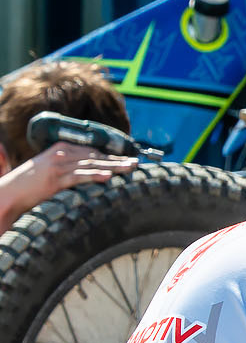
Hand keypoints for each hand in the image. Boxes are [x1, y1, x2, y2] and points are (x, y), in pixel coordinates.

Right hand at [4, 142, 134, 210]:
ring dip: (113, 167)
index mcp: (61, 149)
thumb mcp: (52, 171)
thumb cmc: (30, 185)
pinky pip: (78, 176)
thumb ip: (70, 168)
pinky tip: (108, 177)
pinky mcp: (54, 179)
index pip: (92, 151)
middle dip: (117, 160)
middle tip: (136, 164)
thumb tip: (93, 172)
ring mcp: (58, 166)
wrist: (9, 193)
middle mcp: (61, 154)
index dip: (112, 156)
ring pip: (91, 164)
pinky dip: (94, 176)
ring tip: (130, 168)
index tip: (128, 160)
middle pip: (95, 156)